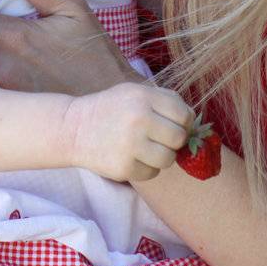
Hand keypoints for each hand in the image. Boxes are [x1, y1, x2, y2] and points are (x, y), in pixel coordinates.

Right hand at [64, 81, 191, 181]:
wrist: (74, 129)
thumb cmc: (110, 109)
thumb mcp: (133, 92)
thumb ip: (164, 100)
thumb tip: (192, 120)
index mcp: (143, 97)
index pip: (184, 114)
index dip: (183, 123)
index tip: (172, 125)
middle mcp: (138, 119)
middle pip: (179, 138)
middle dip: (172, 141)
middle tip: (158, 139)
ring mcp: (131, 145)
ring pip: (168, 159)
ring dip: (161, 157)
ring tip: (145, 149)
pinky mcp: (124, 167)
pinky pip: (151, 173)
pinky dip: (145, 168)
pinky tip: (131, 157)